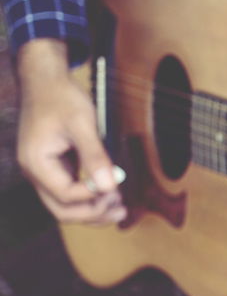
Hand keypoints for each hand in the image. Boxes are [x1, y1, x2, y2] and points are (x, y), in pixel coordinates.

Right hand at [15, 39, 124, 224]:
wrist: (45, 81)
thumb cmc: (61, 98)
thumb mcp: (82, 124)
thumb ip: (95, 156)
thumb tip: (110, 186)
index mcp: (37, 163)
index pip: (66, 196)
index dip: (93, 197)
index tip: (116, 188)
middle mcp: (35, 172)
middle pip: (62, 210)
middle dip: (92, 214)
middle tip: (121, 211)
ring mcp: (43, 171)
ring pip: (65, 204)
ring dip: (92, 210)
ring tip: (119, 209)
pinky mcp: (53, 167)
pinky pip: (69, 191)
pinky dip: (88, 197)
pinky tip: (109, 195)